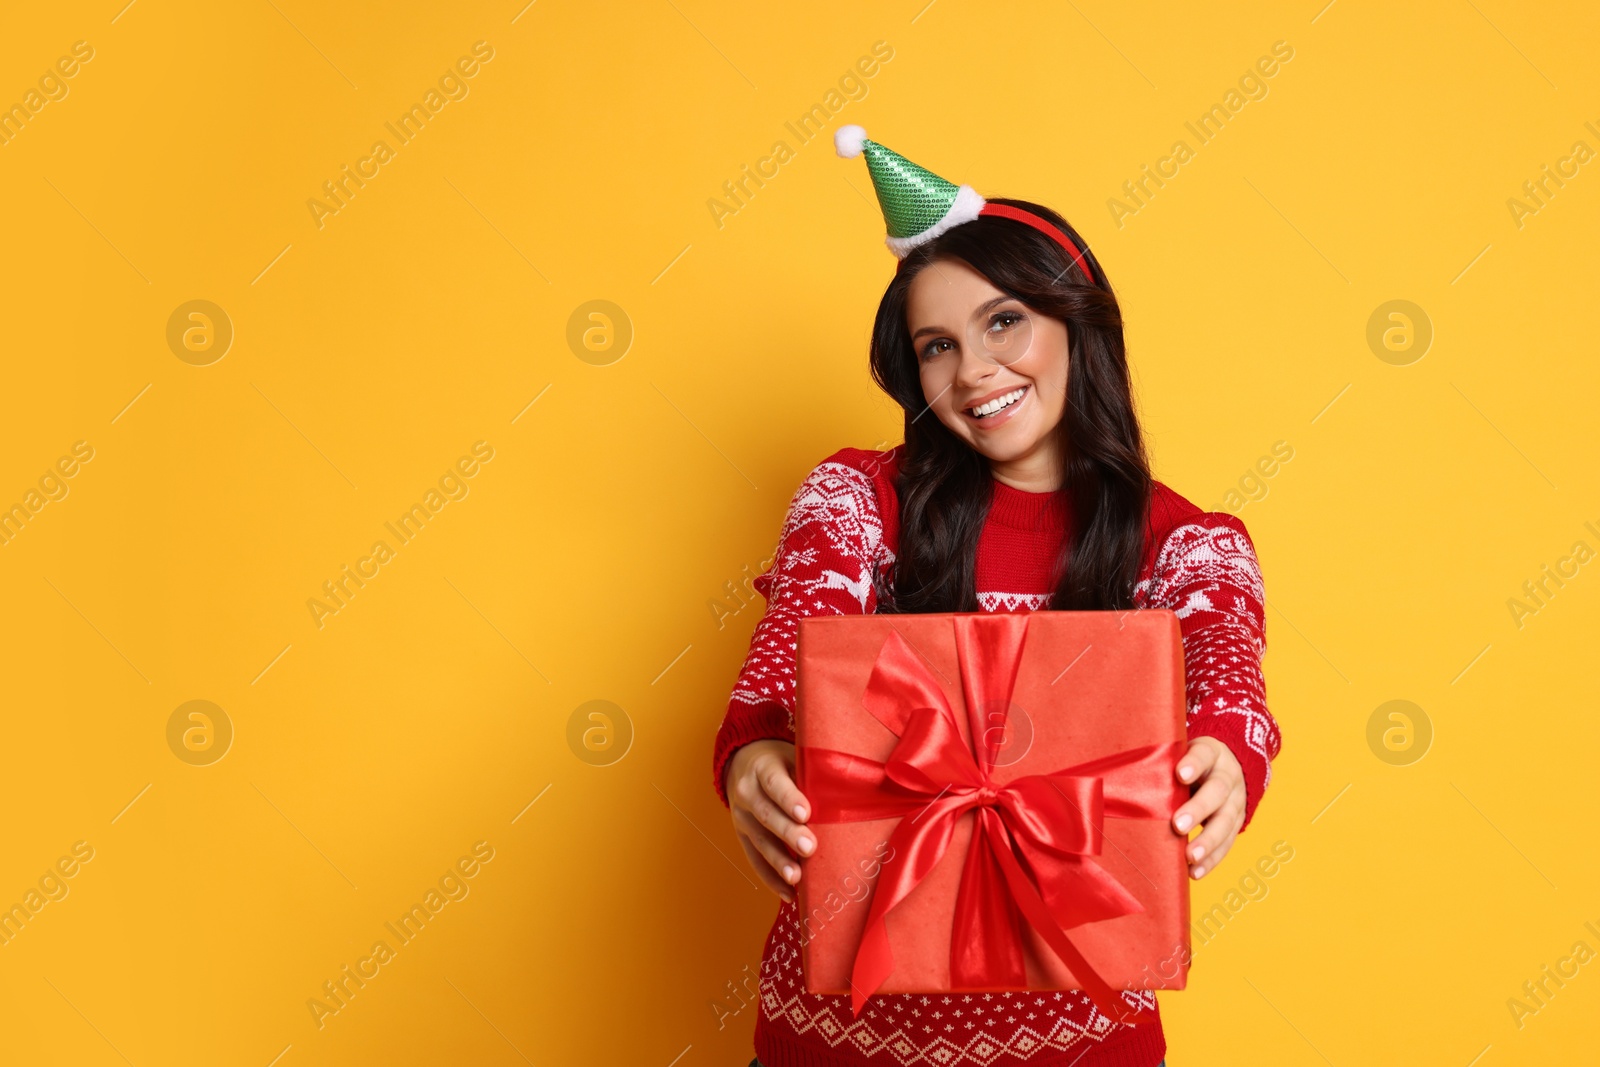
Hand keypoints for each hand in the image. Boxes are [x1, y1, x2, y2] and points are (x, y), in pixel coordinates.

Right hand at [725, 739, 814, 902]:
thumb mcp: (794, 756)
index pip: (775, 783)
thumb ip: (814, 772)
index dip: (789, 799)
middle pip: (766, 814)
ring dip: (778, 861)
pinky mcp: (742, 836)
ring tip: (796, 877)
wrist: (743, 764)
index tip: (806, 813)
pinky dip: (770, 878)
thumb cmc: (782, 762)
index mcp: (762, 767)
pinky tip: (788, 893)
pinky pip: (754, 860)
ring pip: (759, 841)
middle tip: (809, 847)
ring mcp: (741, 817)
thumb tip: (857, 788)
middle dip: (788, 833)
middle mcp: (747, 792)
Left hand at [1171, 736, 1244, 879]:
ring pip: (1227, 821)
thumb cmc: (1189, 762)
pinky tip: (1195, 872)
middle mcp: (1228, 776)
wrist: (1226, 767)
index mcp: (1212, 752)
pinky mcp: (1237, 823)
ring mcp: (1236, 801)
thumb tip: (1118, 775)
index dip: (1194, 763)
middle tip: (1178, 825)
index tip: (1179, 774)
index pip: (1204, 754)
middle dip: (1199, 809)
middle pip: (1218, 791)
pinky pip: (1228, 843)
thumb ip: (1161, 762)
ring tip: (1190, 856)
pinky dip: (1212, 859)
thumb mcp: (1181, 754)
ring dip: (1208, 841)